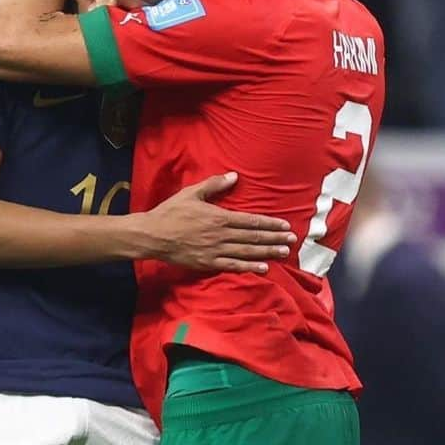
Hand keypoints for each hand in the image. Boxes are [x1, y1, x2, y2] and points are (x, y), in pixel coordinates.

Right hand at [138, 173, 291, 273]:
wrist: (152, 235)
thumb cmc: (171, 212)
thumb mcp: (192, 193)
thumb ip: (214, 185)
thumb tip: (234, 176)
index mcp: (219, 217)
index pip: (251, 221)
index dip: (269, 224)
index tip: (284, 226)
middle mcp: (221, 235)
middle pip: (253, 237)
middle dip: (274, 238)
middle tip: (292, 241)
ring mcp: (215, 251)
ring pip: (247, 252)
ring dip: (267, 252)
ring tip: (283, 253)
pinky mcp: (208, 263)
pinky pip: (232, 266)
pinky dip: (249, 267)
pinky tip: (263, 268)